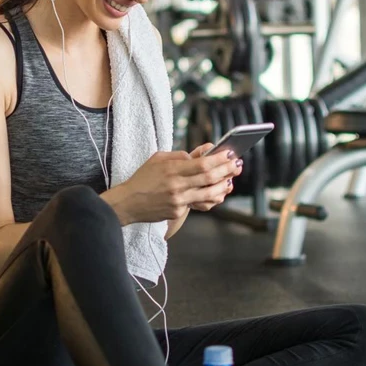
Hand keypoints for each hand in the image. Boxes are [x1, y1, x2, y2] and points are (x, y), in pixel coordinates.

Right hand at [105, 145, 240, 224]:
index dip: (219, 159)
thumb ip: (180, 155)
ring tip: (230, 180)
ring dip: (223, 187)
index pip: (202, 164)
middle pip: (209, 178)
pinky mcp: (177, 212)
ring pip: (209, 195)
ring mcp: (178, 201)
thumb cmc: (143, 178)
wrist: (128, 202)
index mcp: (171, 169)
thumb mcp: (158, 159)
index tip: (229, 153)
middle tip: (237, 164)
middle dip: (227, 170)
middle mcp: (176, 186)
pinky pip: (198, 205)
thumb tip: (200, 154)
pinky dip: (210, 198)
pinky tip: (217, 193)